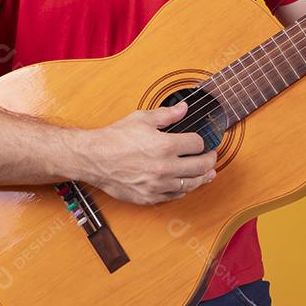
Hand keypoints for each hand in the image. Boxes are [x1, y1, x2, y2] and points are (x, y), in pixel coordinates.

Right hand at [71, 101, 216, 204]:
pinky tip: (186, 184)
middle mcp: (164, 168)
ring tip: (208, 173)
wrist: (93, 158)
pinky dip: (184, 190)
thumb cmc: (115, 138)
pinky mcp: (149, 197)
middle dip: (210, 160)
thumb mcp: (142, 119)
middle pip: (200, 166)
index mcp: (165, 146)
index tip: (201, 141)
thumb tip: (184, 108)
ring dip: (203, 178)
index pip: (197, 144)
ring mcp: (157, 185)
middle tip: (212, 156)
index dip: (202, 141)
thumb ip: (167, 115)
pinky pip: (175, 196)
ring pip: (191, 184)